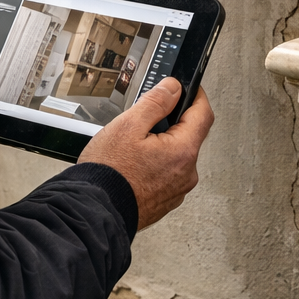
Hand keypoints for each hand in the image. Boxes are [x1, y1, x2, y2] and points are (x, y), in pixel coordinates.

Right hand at [78, 79, 213, 229]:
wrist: (95, 210)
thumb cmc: (109, 173)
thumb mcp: (128, 125)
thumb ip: (156, 102)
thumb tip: (173, 88)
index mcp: (182, 151)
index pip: (203, 114)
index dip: (196, 96)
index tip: (189, 88)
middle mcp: (186, 173)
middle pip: (189, 136)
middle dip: (172, 123)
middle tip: (145, 121)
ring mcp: (177, 190)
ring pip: (177, 156)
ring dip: (162, 146)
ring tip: (132, 149)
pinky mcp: (165, 201)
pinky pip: (167, 175)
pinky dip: (155, 166)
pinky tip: (133, 166)